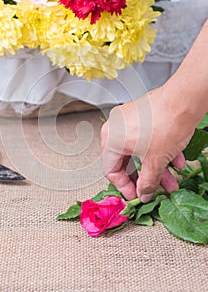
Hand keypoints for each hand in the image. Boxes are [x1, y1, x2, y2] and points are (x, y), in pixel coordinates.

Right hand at [101, 86, 195, 201]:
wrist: (184, 100)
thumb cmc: (166, 123)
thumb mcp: (155, 161)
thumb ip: (147, 182)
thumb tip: (143, 193)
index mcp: (111, 138)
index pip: (111, 171)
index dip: (125, 187)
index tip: (137, 195)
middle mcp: (116, 127)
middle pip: (126, 161)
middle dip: (144, 178)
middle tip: (153, 189)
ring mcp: (129, 119)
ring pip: (139, 151)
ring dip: (155, 167)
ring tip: (170, 179)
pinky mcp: (142, 114)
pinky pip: (146, 138)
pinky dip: (158, 151)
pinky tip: (175, 160)